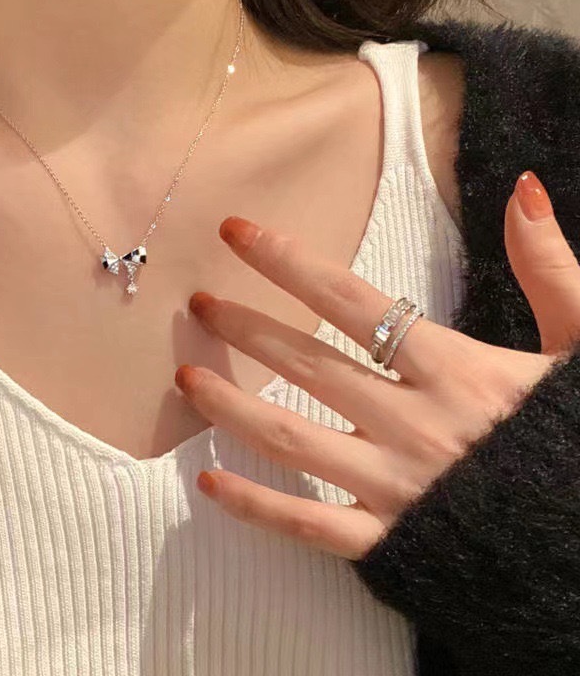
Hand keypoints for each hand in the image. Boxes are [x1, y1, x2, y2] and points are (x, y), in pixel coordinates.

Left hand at [175, 171, 579, 560]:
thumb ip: (551, 268)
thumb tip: (525, 188)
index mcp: (456, 370)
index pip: (350, 300)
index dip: (286, 262)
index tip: (236, 232)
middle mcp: (414, 423)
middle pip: (307, 364)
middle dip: (246, 328)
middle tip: (199, 304)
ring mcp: (397, 486)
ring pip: (292, 439)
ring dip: (231, 406)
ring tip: (186, 378)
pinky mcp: (390, 542)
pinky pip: (310, 525)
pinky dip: (256, 507)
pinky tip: (208, 485)